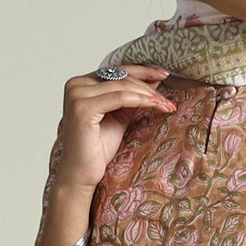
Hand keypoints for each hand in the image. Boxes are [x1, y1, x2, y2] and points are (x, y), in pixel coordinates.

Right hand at [46, 64, 175, 199]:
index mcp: (82, 84)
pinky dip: (139, 100)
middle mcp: (76, 85)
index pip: (117, 71)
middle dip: (149, 87)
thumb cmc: (97, 149)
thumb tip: (153, 80)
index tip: (164, 74)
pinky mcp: (83, 108)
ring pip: (122, 87)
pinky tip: (155, 105)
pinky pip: (118, 98)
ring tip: (166, 105)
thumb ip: (131, 98)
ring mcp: (77, 95)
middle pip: (121, 78)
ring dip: (148, 95)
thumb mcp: (119, 117)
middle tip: (168, 100)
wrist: (82, 174)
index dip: (142, 71)